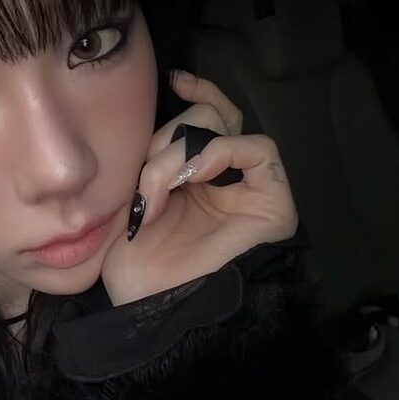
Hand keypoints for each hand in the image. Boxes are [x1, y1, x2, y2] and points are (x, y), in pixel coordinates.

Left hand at [99, 71, 298, 306]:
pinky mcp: (273, 200)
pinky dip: (218, 152)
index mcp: (188, 185)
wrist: (162, 318)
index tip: (172, 82)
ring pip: (226, 128)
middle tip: (143, 184)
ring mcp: (247, 190)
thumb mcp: (126, 211)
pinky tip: (191, 176)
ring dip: (181, 151)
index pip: (199, 123)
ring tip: (157, 190)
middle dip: (163, 142)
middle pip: (205, 119)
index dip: (192, 96)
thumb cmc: (141, 278)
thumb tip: (139, 134)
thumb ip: (139, 170)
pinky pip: (256, 149)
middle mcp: (220, 183)